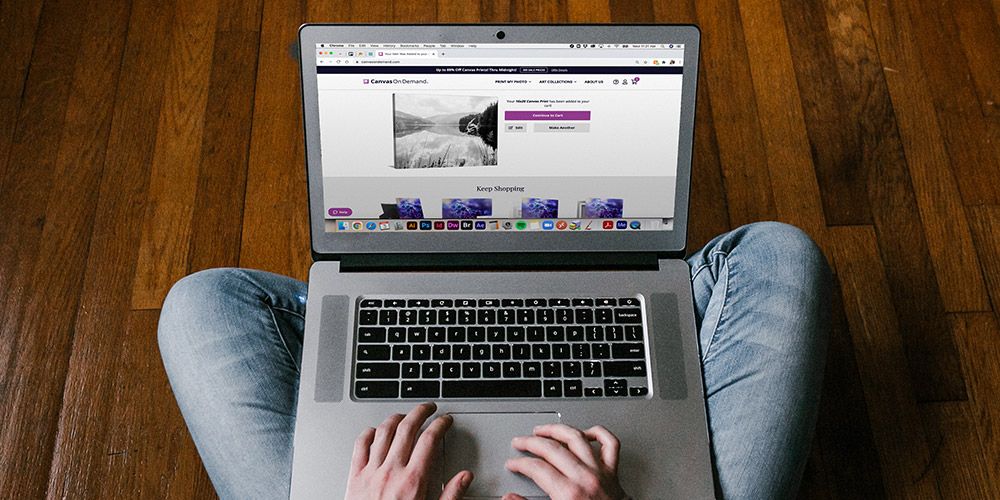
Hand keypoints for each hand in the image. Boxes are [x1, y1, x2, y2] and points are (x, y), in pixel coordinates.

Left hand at [345, 403, 472, 499]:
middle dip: (420, 412)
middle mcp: (391, 472)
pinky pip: (360, 446)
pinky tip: (376, 431)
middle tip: (428, 408)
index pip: (430, 440)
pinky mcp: (355, 477)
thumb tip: (464, 477)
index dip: (440, 424)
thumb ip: (450, 496)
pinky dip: (369, 433)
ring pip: (384, 432)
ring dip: (396, 418)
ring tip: (405, 415)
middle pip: (407, 428)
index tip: (446, 421)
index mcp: (413, 481)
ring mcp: (371, 472)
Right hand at [503, 424, 626, 499]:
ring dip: (557, 430)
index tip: (513, 463)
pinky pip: (610, 443)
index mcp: (568, 494)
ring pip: (577, 438)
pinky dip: (598, 433)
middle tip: (520, 442)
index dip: (520, 463)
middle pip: (552, 449)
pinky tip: (585, 432)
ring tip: (543, 430)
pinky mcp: (613, 471)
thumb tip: (510, 498)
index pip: (537, 468)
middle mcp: (585, 478)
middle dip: (531, 442)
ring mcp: (600, 472)